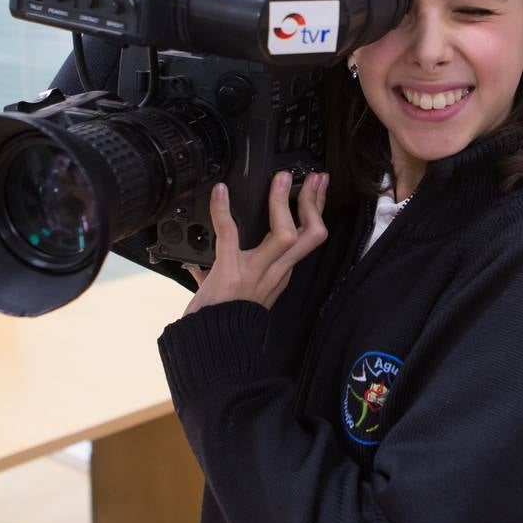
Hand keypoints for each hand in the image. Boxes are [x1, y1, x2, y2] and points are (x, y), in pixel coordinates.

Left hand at [183, 171, 329, 315]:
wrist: (211, 345)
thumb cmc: (223, 321)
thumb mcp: (240, 293)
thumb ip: (228, 272)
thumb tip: (203, 261)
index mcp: (280, 275)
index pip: (310, 239)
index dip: (317, 210)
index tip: (318, 187)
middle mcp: (275, 272)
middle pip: (310, 235)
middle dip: (313, 203)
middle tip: (314, 177)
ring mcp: (255, 272)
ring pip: (286, 235)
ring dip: (283, 204)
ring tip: (281, 180)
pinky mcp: (229, 271)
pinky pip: (229, 235)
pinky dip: (223, 211)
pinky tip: (220, 192)